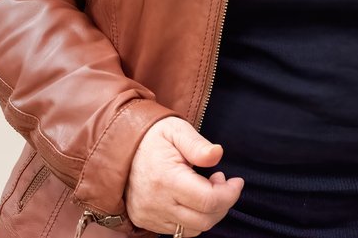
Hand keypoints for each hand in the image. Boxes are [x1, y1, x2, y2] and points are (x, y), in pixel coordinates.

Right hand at [125, 116, 242, 236]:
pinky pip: (178, 230)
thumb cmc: (153, 137)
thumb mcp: (176, 130)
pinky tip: (193, 198)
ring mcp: (150, 215)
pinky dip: (193, 218)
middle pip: (204, 220)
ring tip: (207, 188)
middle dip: (223, 204)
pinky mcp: (146, 221)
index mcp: (167, 179)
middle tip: (222, 182)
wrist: (120, 149)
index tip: (236, 181)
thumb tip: (218, 154)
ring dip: (209, 213)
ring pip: (193, 229)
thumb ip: (198, 144)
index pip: (208, 201)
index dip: (229, 194)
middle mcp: (157, 202)